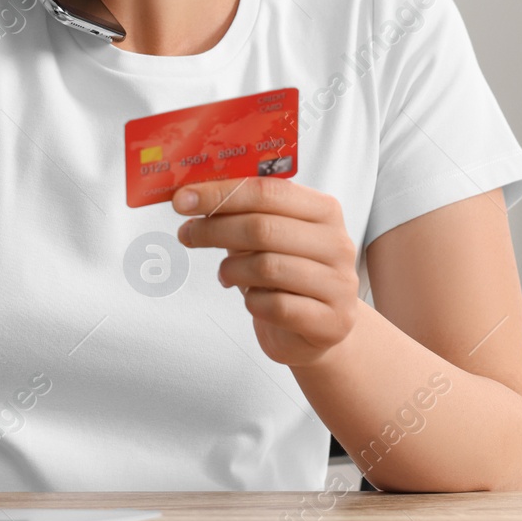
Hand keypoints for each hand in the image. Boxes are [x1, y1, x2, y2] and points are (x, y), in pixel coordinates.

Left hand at [174, 177, 360, 366]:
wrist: (318, 329)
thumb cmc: (287, 274)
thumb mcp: (269, 236)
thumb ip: (240, 213)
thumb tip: (190, 195)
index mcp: (324, 211)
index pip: (268, 191)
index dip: (221, 193)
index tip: (182, 199)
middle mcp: (337, 244)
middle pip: (264, 228)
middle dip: (215, 229)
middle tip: (187, 234)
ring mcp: (339, 285)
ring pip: (268, 267)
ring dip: (231, 269)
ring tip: (224, 272)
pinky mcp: (331, 321)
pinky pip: (277, 306)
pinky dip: (252, 302)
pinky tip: (252, 299)